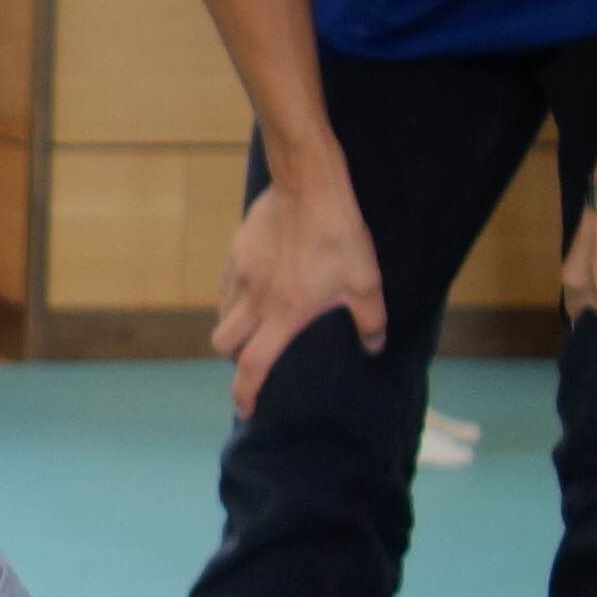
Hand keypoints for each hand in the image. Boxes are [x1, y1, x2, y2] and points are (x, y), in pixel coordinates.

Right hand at [211, 170, 390, 419]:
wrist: (308, 186)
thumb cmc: (339, 235)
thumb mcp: (366, 281)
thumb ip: (370, 320)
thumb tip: (373, 347)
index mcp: (284, 315)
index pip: (253, 366)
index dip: (245, 394)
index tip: (245, 410)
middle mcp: (255, 301)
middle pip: (225, 344)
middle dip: (234, 359)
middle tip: (251, 358)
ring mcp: (241, 275)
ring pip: (223, 314)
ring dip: (233, 328)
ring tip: (253, 325)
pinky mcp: (236, 252)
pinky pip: (227, 285)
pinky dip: (234, 297)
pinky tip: (253, 288)